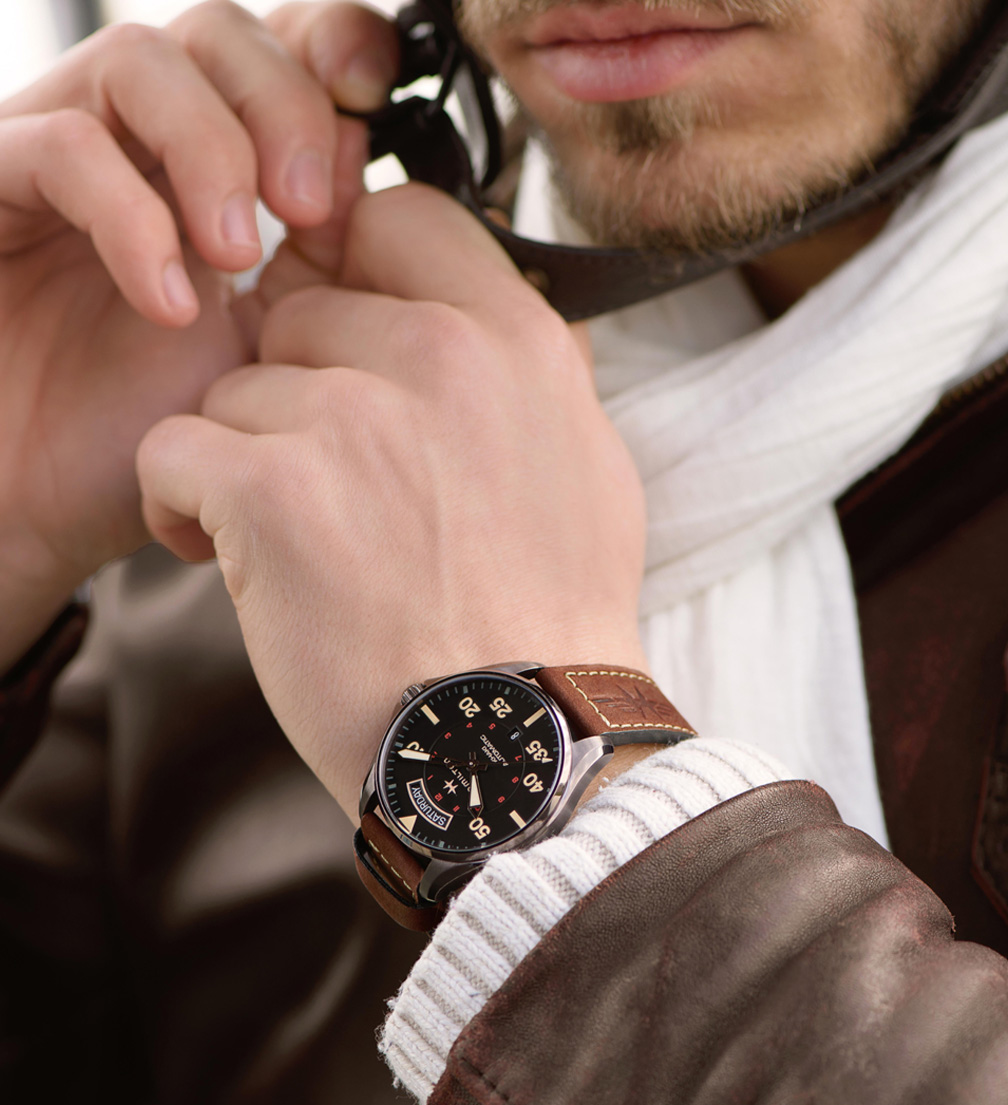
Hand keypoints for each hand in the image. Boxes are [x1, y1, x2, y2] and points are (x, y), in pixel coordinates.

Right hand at [0, 0, 397, 669]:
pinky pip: (57, 148)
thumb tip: (374, 174)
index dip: (336, 45)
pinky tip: (171, 303)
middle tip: (312, 211)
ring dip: (210, 151)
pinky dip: (130, 217)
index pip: (281, 49)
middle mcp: (139, 148)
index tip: (377, 100)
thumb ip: (316, 263)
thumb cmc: (159, 439)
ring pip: (139, 62)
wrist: (45, 511)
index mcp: (217, 171)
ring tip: (237, 254)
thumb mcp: (266, 351)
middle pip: (218, 33)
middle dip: (283, 105)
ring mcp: (58, 161)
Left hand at [136, 184, 648, 818]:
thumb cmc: (550, 617)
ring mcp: (355, 416)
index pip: (398, 217)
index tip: (345, 339)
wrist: (518, 738)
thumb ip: (524, 372)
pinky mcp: (273, 488)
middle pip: (300, 313)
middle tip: (331, 485)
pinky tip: (231, 559)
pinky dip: (186, 505)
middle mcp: (441, 356)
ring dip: (248, 460)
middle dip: (299, 393)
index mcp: (519, 342)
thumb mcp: (585, 466)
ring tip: (296, 545)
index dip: (354, 273)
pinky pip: (176, 449)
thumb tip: (471, 317)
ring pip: (236, 388)